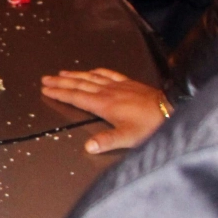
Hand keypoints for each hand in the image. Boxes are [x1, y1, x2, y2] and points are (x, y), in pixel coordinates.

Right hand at [41, 68, 169, 153]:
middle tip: (46, 79)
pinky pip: (108, 74)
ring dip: (75, 75)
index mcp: (104, 105)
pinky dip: (97, 71)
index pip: (76, 97)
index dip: (59, 93)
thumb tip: (88, 147)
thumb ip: (107, 141)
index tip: (46, 90)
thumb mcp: (128, 137)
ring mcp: (118, 86)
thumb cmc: (150, 125)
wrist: (171, 109)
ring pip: (91, 77)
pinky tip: (92, 70)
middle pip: (79, 85)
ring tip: (62, 73)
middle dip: (61, 82)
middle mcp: (108, 92)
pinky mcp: (129, 83)